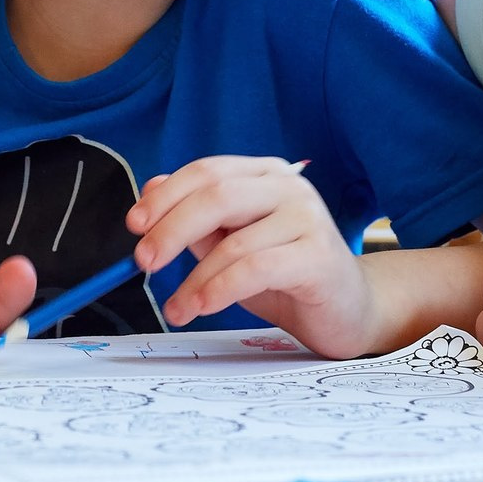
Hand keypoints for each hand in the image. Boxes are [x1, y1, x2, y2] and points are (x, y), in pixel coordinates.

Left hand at [130, 157, 386, 357]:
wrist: (347, 309)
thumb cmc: (285, 276)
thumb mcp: (231, 245)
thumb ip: (198, 221)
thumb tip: (151, 192)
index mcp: (264, 174)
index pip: (206, 172)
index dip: (165, 196)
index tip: (135, 225)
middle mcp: (289, 186)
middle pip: (216, 195)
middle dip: (171, 229)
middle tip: (144, 261)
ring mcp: (308, 218)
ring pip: (232, 241)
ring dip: (193, 279)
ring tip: (176, 307)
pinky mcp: (318, 255)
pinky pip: (255, 269)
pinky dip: (220, 289)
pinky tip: (203, 306)